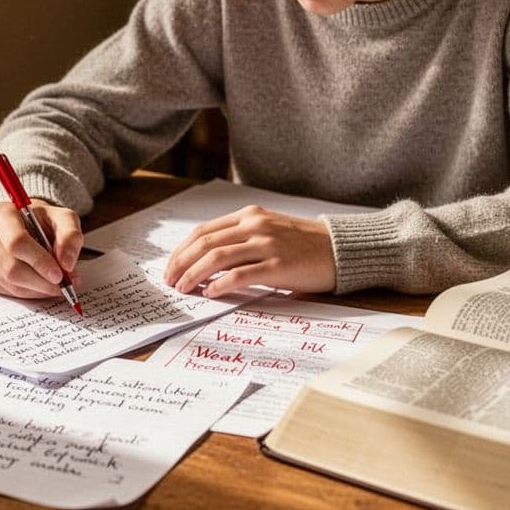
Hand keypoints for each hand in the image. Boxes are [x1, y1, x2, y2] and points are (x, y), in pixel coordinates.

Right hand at [0, 199, 82, 298]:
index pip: (17, 242)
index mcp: (0, 213)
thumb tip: (67, 264)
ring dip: (38, 289)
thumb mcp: (62, 218)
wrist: (25, 225)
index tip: (59, 274)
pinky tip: (42, 286)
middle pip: (11, 267)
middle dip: (41, 281)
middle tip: (64, 286)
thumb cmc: (42, 221)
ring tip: (58, 286)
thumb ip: (70, 235)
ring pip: (10, 283)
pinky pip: (8, 292)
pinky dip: (30, 293)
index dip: (39, 261)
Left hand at [163, 205, 335, 297]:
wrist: (340, 249)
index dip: (181, 251)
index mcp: (249, 215)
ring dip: (194, 275)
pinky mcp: (278, 265)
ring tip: (183, 289)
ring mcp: (267, 244)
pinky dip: (220, 284)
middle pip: (204, 243)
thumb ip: (241, 239)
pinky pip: (240, 275)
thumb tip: (206, 262)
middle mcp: (255, 225)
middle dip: (181, 264)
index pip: (203, 231)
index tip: (170, 267)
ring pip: (217, 257)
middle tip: (170, 281)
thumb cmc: (304, 245)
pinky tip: (210, 294)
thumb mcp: (268, 231)